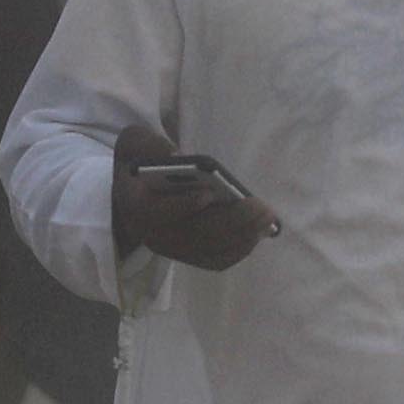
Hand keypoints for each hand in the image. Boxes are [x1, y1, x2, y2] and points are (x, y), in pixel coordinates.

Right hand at [110, 121, 279, 271]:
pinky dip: (240, 248)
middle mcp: (154, 234)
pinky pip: (218, 260)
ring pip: (211, 249)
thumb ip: (149, 145)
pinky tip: (258, 232)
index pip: (158, 212)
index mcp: (136, 206)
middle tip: (260, 207)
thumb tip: (176, 156)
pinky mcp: (190, 257)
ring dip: (242, 236)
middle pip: (195, 235)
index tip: (208, 194)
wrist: (136, 195)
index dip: (182, 205)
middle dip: (231, 221)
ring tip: (267, 217)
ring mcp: (173, 250)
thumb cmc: (142, 164)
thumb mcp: (136, 143)